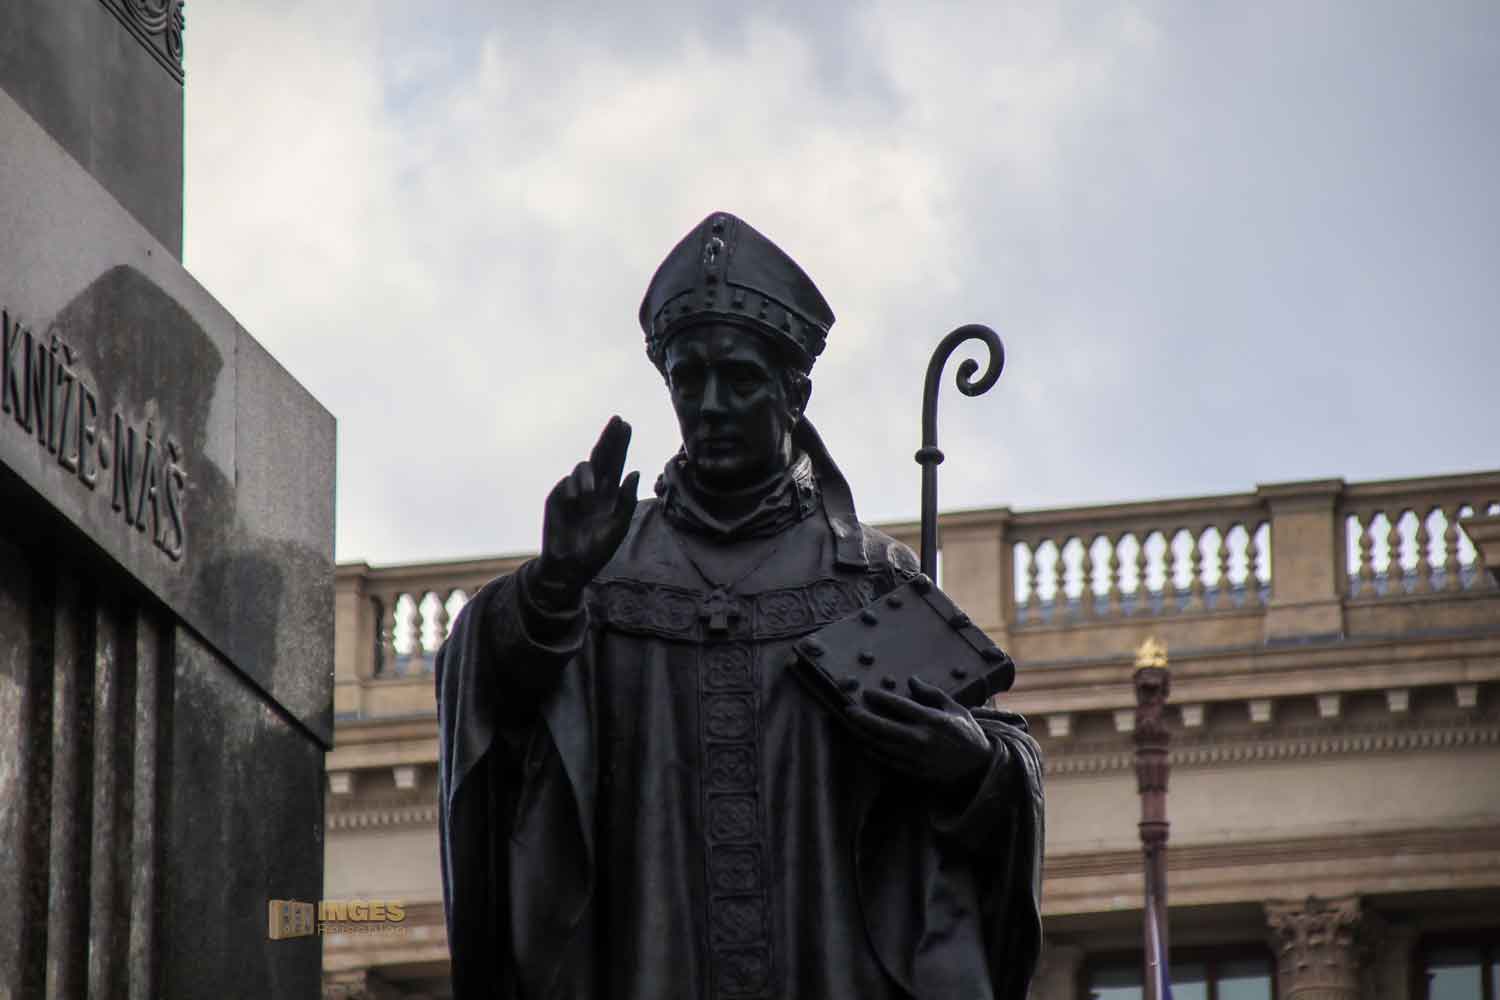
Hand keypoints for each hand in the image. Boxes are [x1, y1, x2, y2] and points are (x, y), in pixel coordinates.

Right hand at [532, 416, 639, 609]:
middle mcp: (593, 489)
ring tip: (588, 494)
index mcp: (610, 494)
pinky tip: (576, 501)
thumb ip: (627, 501)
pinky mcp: (556, 498)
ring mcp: (573, 491)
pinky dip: (572, 489)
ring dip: (587, 476)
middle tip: (618, 421)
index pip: (616, 463)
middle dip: (609, 438)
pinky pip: (565, 483)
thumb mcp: (618, 527)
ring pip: (583, 468)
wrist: (569, 566)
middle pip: (601, 456)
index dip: (620, 444)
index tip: (625, 424)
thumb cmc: (597, 550)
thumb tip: (635, 472)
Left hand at [843, 677, 991, 784]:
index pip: (899, 706)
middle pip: (884, 728)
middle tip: (848, 710)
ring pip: (882, 746)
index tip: (867, 692)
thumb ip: (931, 693)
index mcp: (932, 720)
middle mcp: (921, 739)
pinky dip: (874, 752)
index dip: (880, 698)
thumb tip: (911, 680)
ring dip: (864, 735)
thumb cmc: (967, 733)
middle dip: (863, 718)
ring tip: (851, 725)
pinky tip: (864, 744)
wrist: (980, 767)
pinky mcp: (914, 772)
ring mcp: (916, 758)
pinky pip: (888, 761)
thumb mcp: (954, 708)